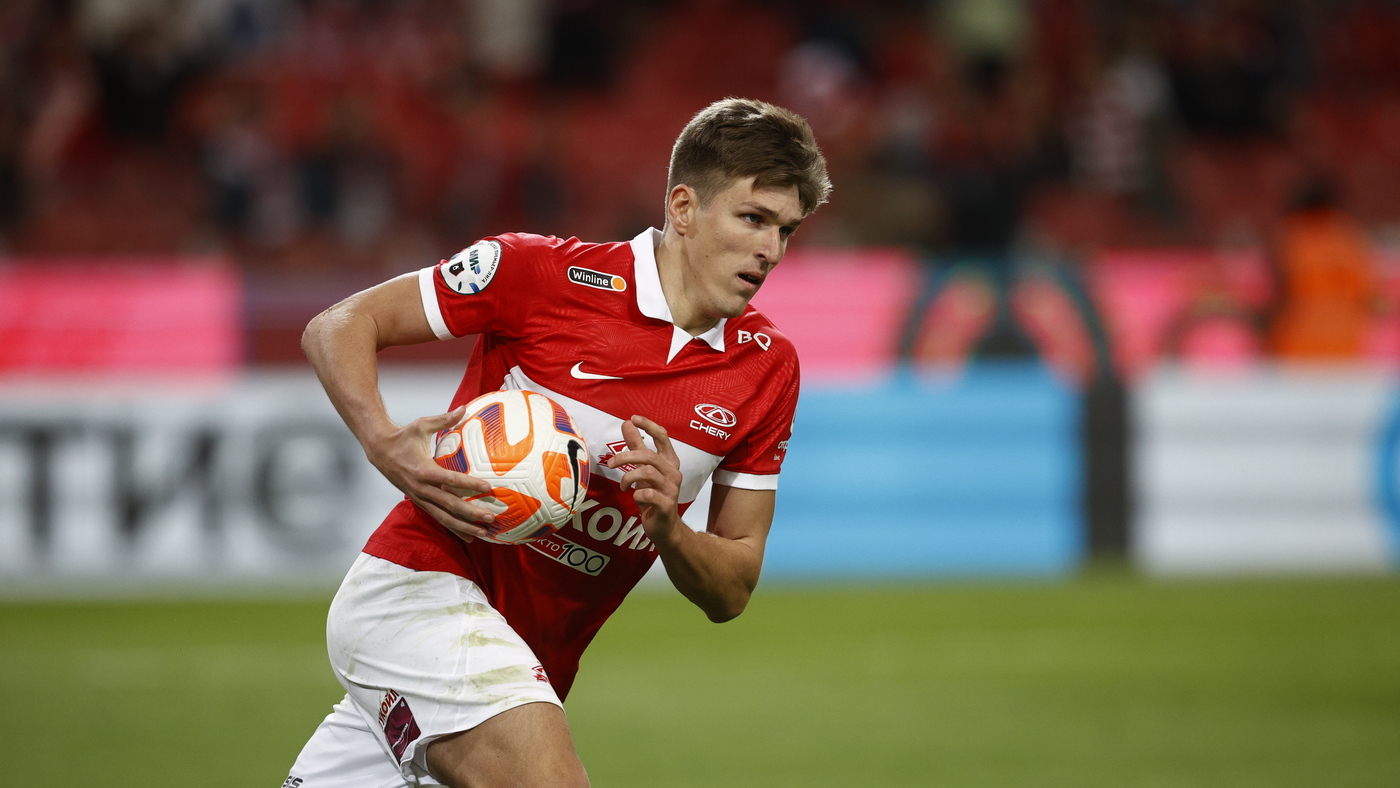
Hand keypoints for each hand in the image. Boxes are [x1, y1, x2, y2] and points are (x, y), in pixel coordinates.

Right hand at [363, 405, 494, 541]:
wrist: (378, 451)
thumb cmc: (402, 437)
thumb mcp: (422, 425)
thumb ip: (444, 419)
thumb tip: (464, 407)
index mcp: (423, 470)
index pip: (450, 480)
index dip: (470, 484)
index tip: (488, 487)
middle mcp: (421, 488)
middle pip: (449, 505)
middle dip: (471, 512)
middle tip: (492, 516)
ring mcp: (419, 498)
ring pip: (444, 517)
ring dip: (465, 526)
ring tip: (485, 533)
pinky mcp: (419, 502)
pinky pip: (438, 518)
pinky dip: (454, 528)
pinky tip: (469, 535)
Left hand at [606, 415, 682, 544]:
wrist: (665, 528)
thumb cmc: (654, 496)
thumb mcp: (643, 469)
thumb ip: (637, 446)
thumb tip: (627, 423)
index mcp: (669, 462)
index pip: (663, 437)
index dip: (649, 425)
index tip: (632, 419)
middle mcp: (673, 473)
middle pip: (649, 455)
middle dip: (626, 457)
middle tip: (610, 463)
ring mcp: (671, 489)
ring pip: (648, 472)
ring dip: (629, 477)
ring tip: (622, 485)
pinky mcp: (666, 505)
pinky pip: (647, 494)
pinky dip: (636, 494)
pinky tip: (633, 497)